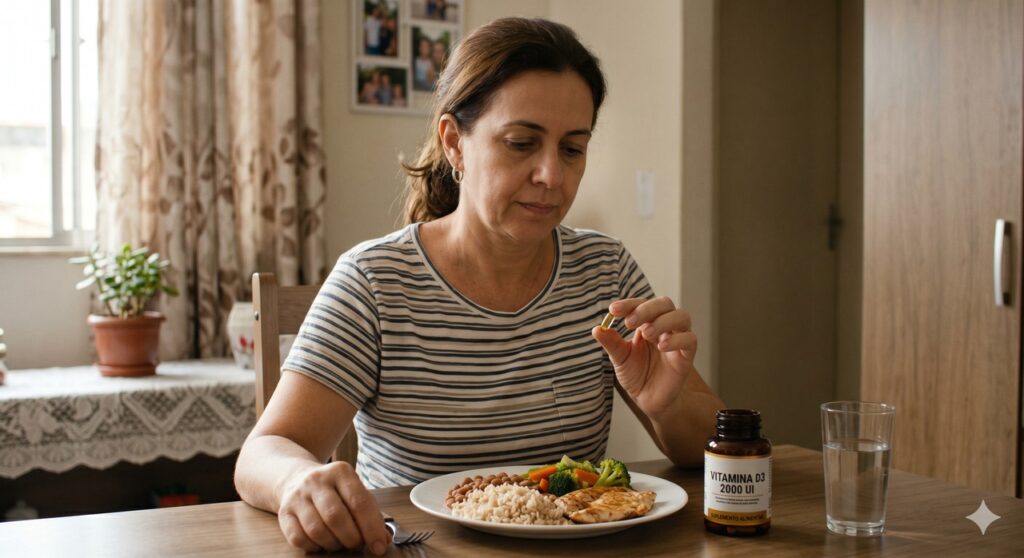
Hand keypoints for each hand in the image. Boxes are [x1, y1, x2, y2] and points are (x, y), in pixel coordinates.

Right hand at [277, 461, 390, 553]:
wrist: (296, 478)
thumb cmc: (334, 490)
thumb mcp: (354, 491)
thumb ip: (370, 513)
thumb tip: (382, 540)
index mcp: (340, 472)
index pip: (359, 502)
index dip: (371, 528)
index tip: (378, 546)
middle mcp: (317, 481)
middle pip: (336, 517)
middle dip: (352, 538)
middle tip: (357, 545)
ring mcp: (298, 496)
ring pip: (317, 530)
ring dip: (333, 544)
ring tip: (341, 544)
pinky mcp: (284, 512)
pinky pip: (299, 538)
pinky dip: (314, 547)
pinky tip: (322, 543)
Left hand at [591, 297, 697, 420]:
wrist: (648, 399)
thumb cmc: (636, 375)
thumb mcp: (619, 358)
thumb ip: (611, 343)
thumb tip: (597, 329)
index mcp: (647, 323)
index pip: (641, 304)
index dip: (629, 304)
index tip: (614, 310)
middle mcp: (664, 327)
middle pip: (665, 304)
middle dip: (647, 309)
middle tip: (630, 322)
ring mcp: (677, 339)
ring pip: (682, 316)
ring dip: (663, 321)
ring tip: (646, 334)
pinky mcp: (687, 355)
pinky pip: (690, 340)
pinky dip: (677, 339)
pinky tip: (662, 346)